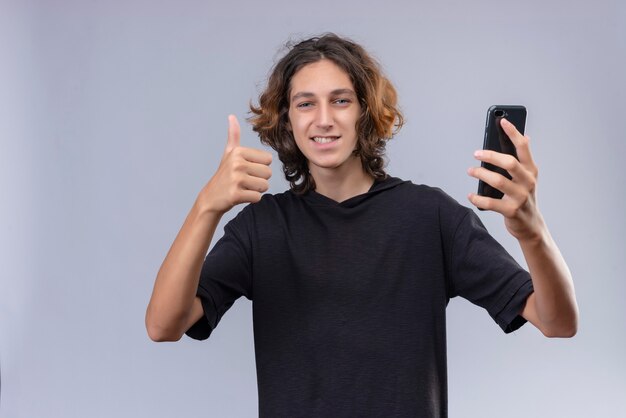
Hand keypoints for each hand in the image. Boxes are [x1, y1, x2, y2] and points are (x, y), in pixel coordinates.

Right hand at [198, 115, 272, 213]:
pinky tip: (240, 196)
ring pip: (264, 186)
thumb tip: (231, 116)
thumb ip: (233, 135)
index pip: (268, 160)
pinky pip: (257, 197)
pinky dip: (252, 199)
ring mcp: (236, 179)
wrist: (211, 198)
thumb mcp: (228, 153)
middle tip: (245, 181)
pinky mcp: (235, 194)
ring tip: (243, 188)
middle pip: (268, 173)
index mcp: (238, 152)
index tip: (247, 170)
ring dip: (256, 190)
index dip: (260, 167)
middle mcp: (237, 163)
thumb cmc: (224, 175)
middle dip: (260, 180)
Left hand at [467, 118, 542, 241]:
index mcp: (531, 170)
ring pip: (498, 181)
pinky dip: (478, 198)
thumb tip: (526, 136)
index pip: (523, 148)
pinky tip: (470, 195)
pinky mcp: (512, 211)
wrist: (531, 226)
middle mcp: (528, 182)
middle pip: (509, 163)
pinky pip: (491, 203)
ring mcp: (521, 197)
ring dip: (481, 174)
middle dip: (491, 155)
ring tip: (470, 170)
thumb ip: (524, 160)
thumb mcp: (527, 178)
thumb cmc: (524, 197)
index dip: (514, 133)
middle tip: (476, 153)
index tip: (502, 121)